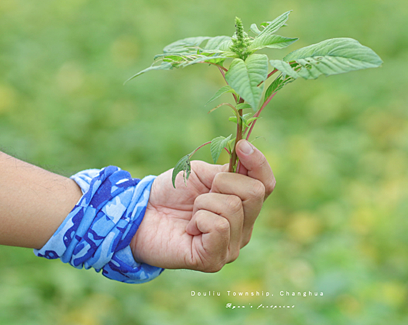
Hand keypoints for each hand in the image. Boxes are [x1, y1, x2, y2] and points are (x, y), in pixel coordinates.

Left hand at [129, 140, 275, 271]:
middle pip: (255, 193)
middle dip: (224, 182)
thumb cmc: (171, 194)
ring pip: (233, 208)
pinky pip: (218, 227)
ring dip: (204, 202)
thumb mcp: (203, 173)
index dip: (258, 163)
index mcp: (243, 206)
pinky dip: (198, 219)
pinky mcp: (213, 260)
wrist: (140, 215)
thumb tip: (245, 149)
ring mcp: (231, 247)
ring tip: (190, 214)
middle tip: (201, 193)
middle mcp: (244, 229)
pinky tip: (188, 229)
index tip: (241, 146)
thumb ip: (230, 170)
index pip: (267, 184)